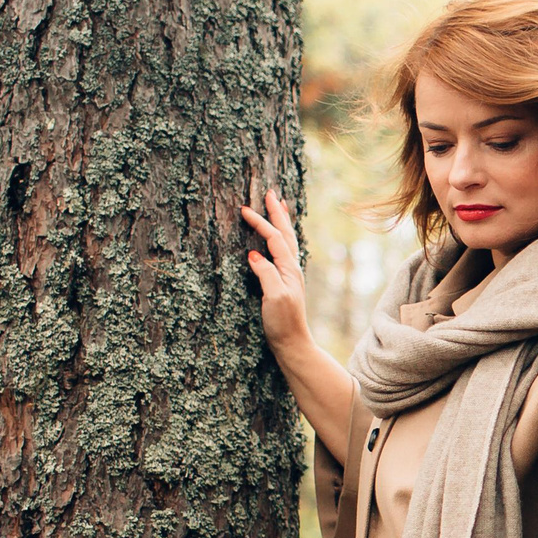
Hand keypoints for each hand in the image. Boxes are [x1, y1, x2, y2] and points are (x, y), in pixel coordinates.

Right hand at [240, 187, 312, 352]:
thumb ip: (266, 274)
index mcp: (289, 269)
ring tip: (280, 206)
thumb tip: (254, 254)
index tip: (244, 209)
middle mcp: (292, 269)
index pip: (275, 239)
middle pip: (286, 234)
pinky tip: (278, 239)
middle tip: (271, 193)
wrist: (293, 343)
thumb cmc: (283, 323)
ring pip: (287, 241)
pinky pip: (283, 252)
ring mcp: (290, 275)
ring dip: (282, 222)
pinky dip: (280, 238)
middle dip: (277, 213)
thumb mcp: (274, 298)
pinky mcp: (284, 283)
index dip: (260, 223)